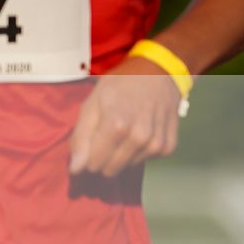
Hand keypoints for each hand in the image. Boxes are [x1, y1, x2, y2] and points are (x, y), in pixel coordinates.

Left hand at [68, 56, 181, 176]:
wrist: (158, 74)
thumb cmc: (119, 85)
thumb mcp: (91, 103)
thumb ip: (81, 137)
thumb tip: (76, 169)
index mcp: (116, 126)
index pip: (93, 164)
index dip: (86, 156)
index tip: (89, 142)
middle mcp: (139, 138)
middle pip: (110, 169)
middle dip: (103, 157)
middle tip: (105, 134)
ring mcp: (156, 144)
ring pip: (127, 167)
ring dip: (121, 154)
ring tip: (123, 130)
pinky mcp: (168, 147)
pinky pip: (145, 161)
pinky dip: (138, 152)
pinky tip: (138, 133)